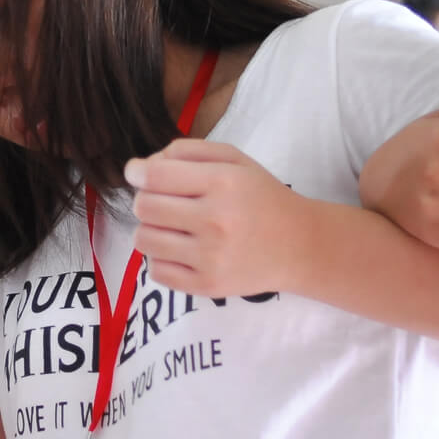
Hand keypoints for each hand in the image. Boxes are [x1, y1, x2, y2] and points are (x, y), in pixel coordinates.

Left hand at [128, 139, 307, 296]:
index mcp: (223, 182)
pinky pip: (156, 272)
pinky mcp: (208, 286)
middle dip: (146, 200)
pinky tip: (179, 250)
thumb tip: (140, 168)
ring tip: (170, 226)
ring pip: (144, 240)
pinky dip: (160, 259)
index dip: (137, 172)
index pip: (156, 176)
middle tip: (163, 201)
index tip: (138, 173)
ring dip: (150, 229)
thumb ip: (186, 152)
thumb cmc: (261, 196)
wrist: (300, 245)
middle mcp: (216, 220)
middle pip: (145, 207)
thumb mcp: (234, 160)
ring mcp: (211, 257)